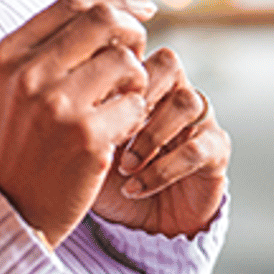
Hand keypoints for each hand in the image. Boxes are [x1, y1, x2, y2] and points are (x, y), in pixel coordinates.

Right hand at [0, 0, 155, 246]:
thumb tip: (111, 11)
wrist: (9, 209)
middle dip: (133, 35)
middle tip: (137, 59)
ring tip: (120, 107)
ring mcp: (56, 105)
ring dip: (136, 82)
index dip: (115, 0)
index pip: (72, 3)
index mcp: (6, 55)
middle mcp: (28, 74)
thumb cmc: (18, 145)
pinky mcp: (86, 137)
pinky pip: (135, 106)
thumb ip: (47, 50)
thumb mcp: (12, 88)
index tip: (144, 10)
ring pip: (127, 63)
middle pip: (104, 22)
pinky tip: (117, 136)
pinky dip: (135, 119)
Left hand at [92, 46, 229, 236]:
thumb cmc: (101, 175)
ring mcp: (197, 120)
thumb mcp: (76, 141)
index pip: (134, 50)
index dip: (111, 74)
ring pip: (188, 101)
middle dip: (136, 97)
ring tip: (123, 166)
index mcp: (138, 80)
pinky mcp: (215, 151)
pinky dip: (163, 169)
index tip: (84, 107)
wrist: (131, 222)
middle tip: (109, 130)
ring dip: (150, 135)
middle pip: (168, 64)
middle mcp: (172, 92)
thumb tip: (58, 91)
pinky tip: (134, 187)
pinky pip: (199, 147)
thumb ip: (73, 110)